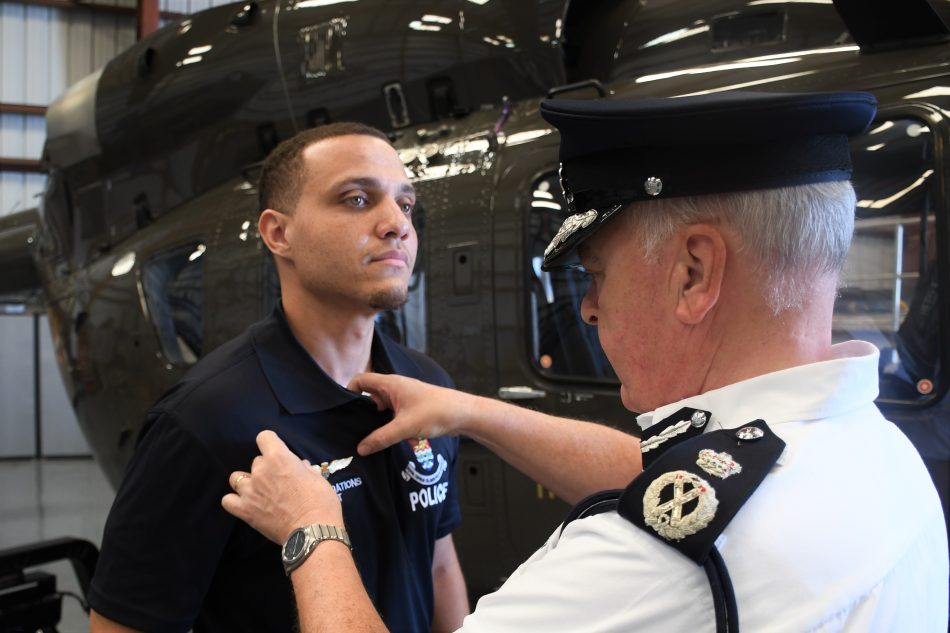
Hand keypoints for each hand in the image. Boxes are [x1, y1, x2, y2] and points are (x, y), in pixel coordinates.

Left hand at [222, 431, 343, 543]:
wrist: (313, 531)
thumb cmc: (320, 503)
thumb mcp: (318, 479)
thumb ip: (305, 470)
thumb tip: (300, 466)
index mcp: (279, 458)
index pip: (264, 437)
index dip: (271, 443)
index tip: (277, 452)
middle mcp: (261, 471)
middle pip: (256, 461)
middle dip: (266, 468)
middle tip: (279, 482)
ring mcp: (250, 491)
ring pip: (236, 478)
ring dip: (247, 482)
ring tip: (258, 491)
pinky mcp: (245, 510)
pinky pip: (227, 501)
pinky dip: (234, 501)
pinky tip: (245, 504)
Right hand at [347, 373, 474, 455]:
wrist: (464, 415)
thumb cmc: (437, 412)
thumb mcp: (404, 427)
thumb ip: (381, 438)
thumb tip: (361, 448)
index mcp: (391, 384)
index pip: (361, 380)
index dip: (349, 391)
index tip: (343, 409)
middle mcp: (397, 388)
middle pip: (372, 398)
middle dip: (368, 415)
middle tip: (360, 430)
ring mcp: (406, 398)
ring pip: (386, 411)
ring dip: (387, 426)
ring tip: (390, 439)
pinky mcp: (414, 409)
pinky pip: (399, 419)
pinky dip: (401, 430)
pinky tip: (411, 441)